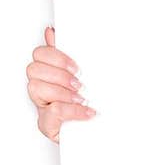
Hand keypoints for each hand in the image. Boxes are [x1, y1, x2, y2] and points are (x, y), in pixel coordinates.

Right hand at [26, 25, 95, 143]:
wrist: (104, 133)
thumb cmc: (93, 103)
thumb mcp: (90, 75)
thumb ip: (73, 53)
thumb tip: (56, 32)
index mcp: (51, 72)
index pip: (40, 54)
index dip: (57, 57)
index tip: (77, 66)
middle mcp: (43, 88)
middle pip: (34, 68)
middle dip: (59, 74)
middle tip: (80, 82)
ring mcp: (43, 106)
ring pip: (36, 88)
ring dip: (62, 91)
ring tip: (83, 97)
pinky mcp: (48, 125)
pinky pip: (52, 112)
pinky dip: (72, 110)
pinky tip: (88, 111)